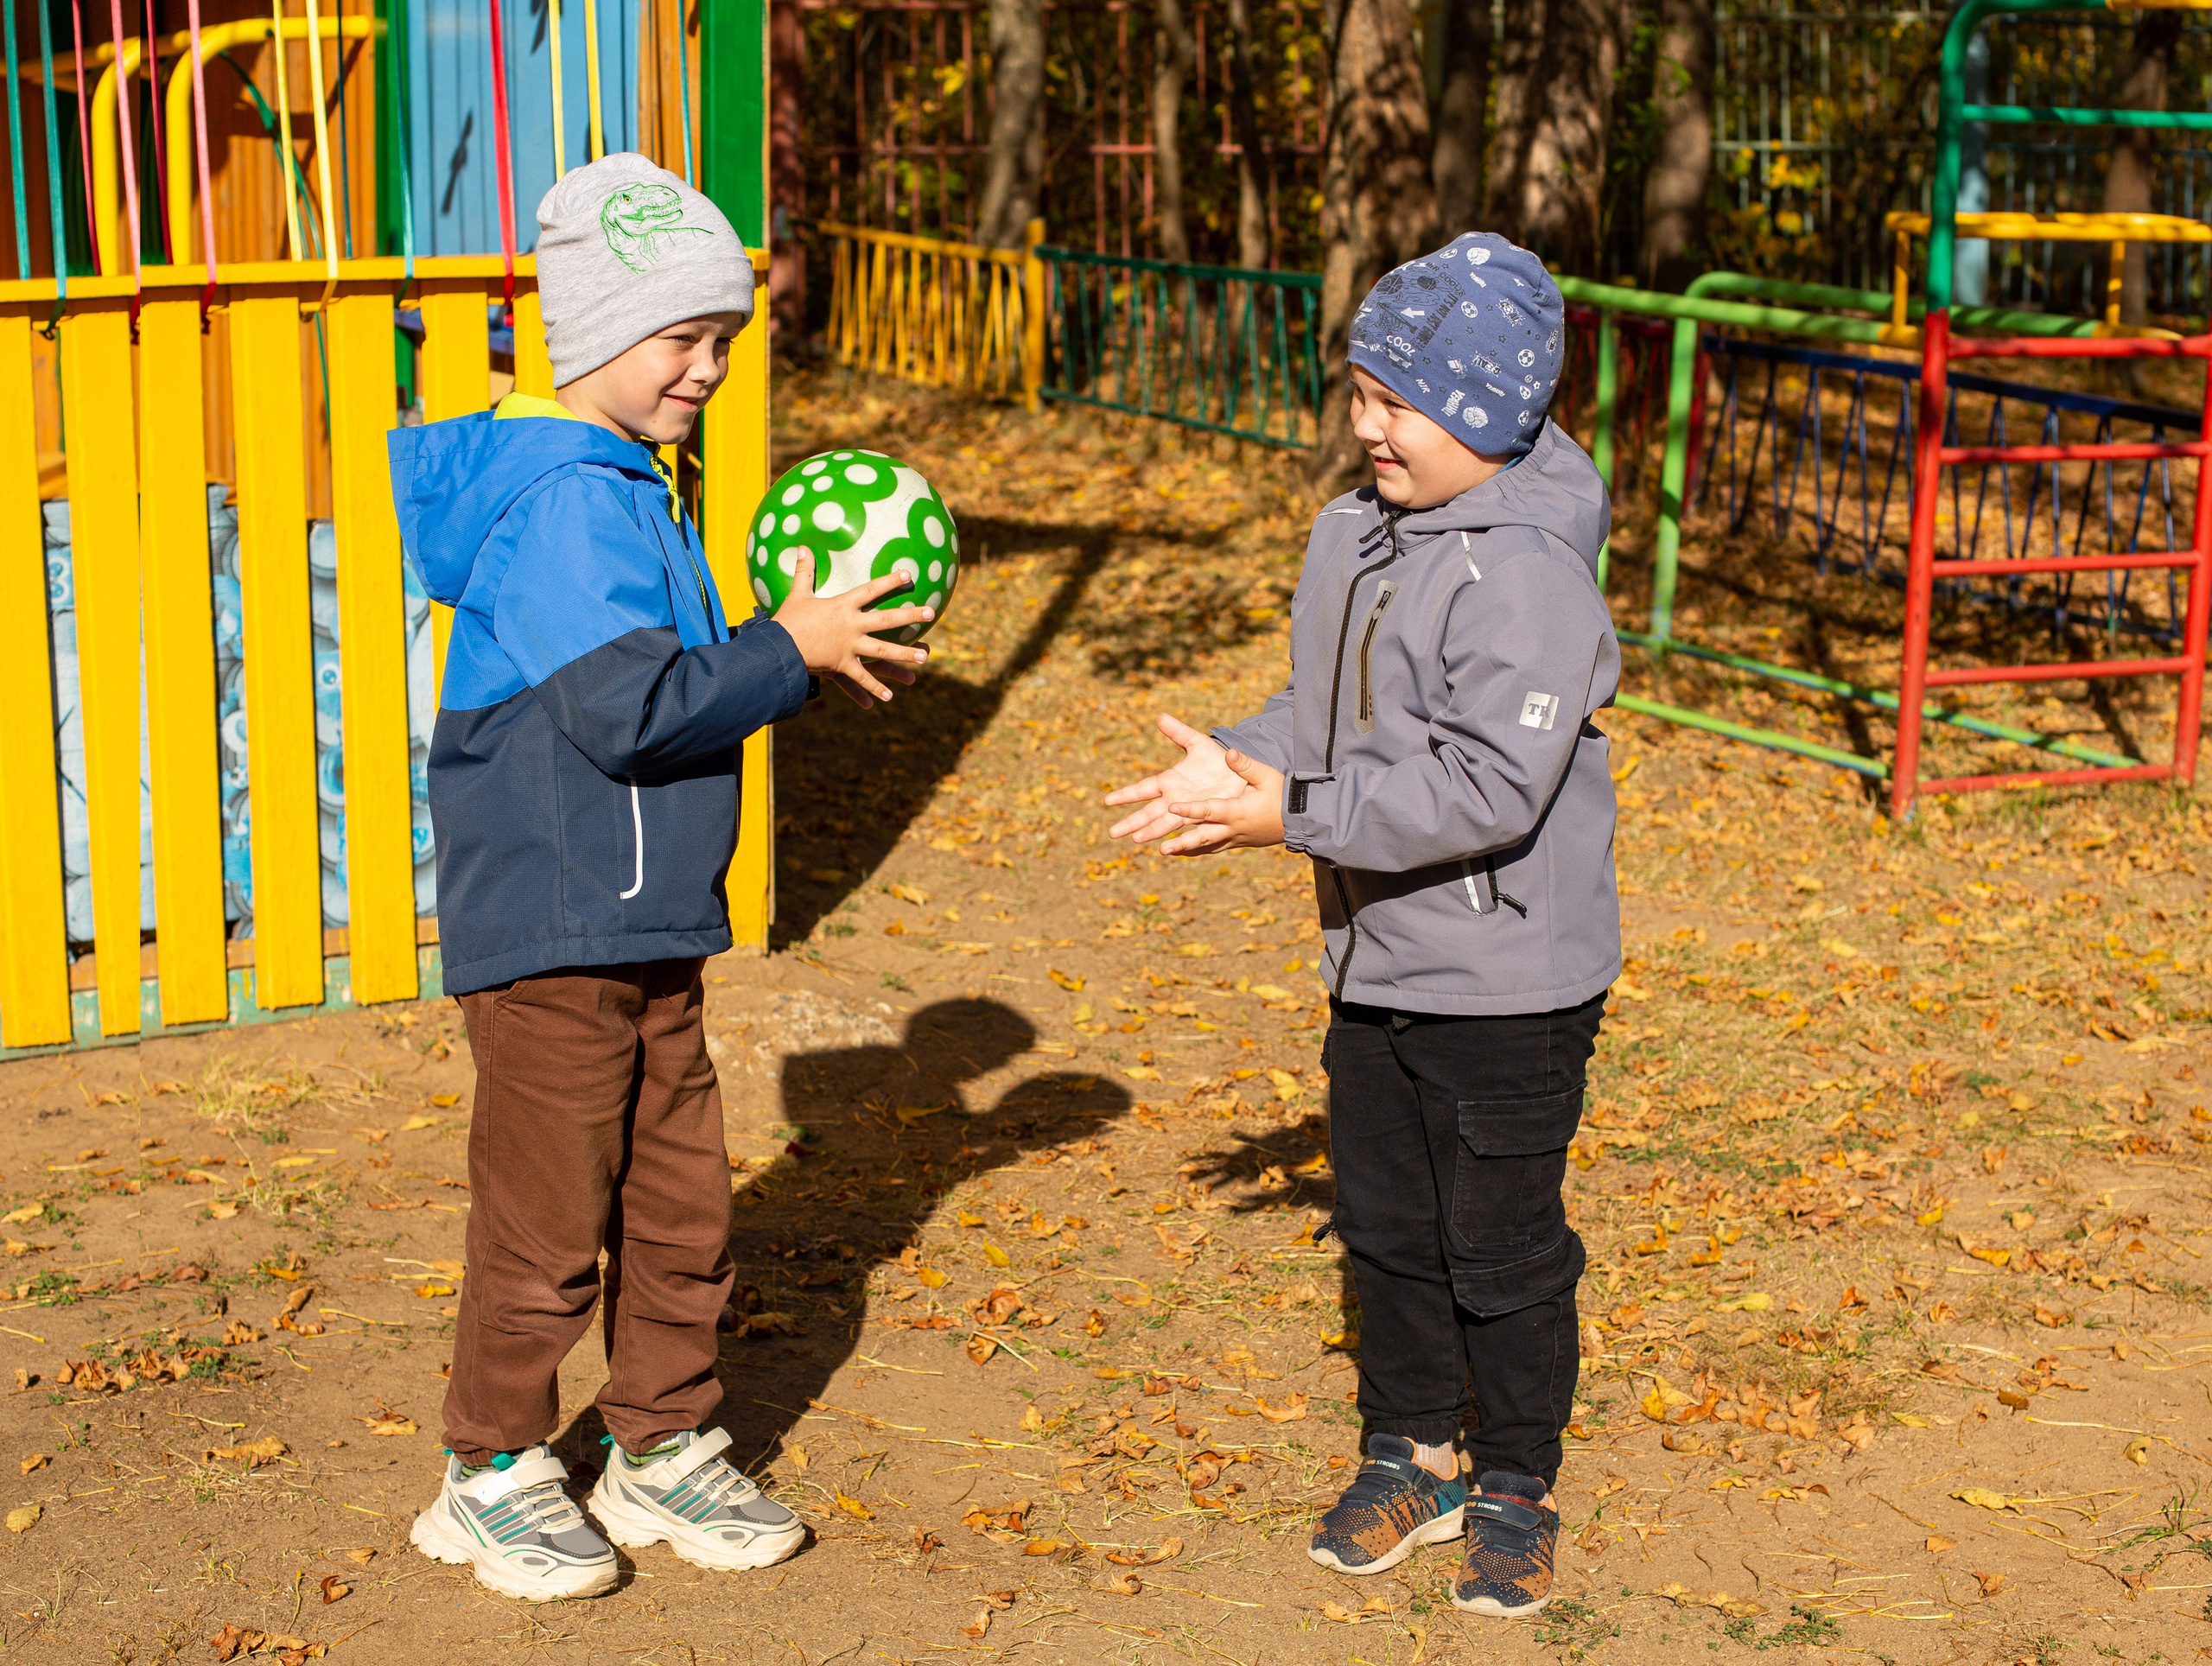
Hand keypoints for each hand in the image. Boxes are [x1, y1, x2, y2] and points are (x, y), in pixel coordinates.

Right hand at [771, 554, 933, 707]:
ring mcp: (849, 646)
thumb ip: (804, 571)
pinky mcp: (842, 665)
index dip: (889, 581)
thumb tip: (802, 546)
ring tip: (924, 657)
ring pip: (883, 650)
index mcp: (843, 605)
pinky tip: (888, 696)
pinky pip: (862, 678)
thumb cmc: (788, 620)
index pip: (871, 589)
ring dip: (904, 653)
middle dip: (910, 615)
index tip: (908, 575)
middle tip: (931, 612)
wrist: (779, 647)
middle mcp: (852, 625)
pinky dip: (874, 688)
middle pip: (887, 618)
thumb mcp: (798, 594)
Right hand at [1104, 714, 1244, 844]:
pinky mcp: (1203, 819)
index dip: (1126, 795)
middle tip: (1112, 833)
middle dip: (1130, 822)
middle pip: (1148, 812)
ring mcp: (1188, 811)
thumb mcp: (1198, 743)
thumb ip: (1179, 732)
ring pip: (1165, 824)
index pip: (1143, 789)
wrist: (1241, 774)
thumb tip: (1160, 716)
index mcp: (1170, 781)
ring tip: (1136, 840)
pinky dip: (1178, 841)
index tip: (1107, 801)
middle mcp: (1175, 799)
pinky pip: (1188, 831)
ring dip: (1151, 832)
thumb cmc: (1217, 759)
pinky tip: (1167, 849)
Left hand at [1161, 747, 1284, 855]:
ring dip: (1187, 850)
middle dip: (1183, 843)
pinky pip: (1215, 849)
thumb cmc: (1283, 795)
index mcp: (1238, 811)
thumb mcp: (1267, 776)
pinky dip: (1199, 851)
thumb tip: (1228, 753)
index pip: (1210, 810)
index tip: (1172, 807)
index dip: (1190, 809)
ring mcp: (1236, 838)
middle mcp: (1234, 828)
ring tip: (1165, 852)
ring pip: (1208, 847)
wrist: (1300, 819)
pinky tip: (1184, 852)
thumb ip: (1246, 765)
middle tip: (1162, 849)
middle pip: (1204, 838)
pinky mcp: (1238, 842)